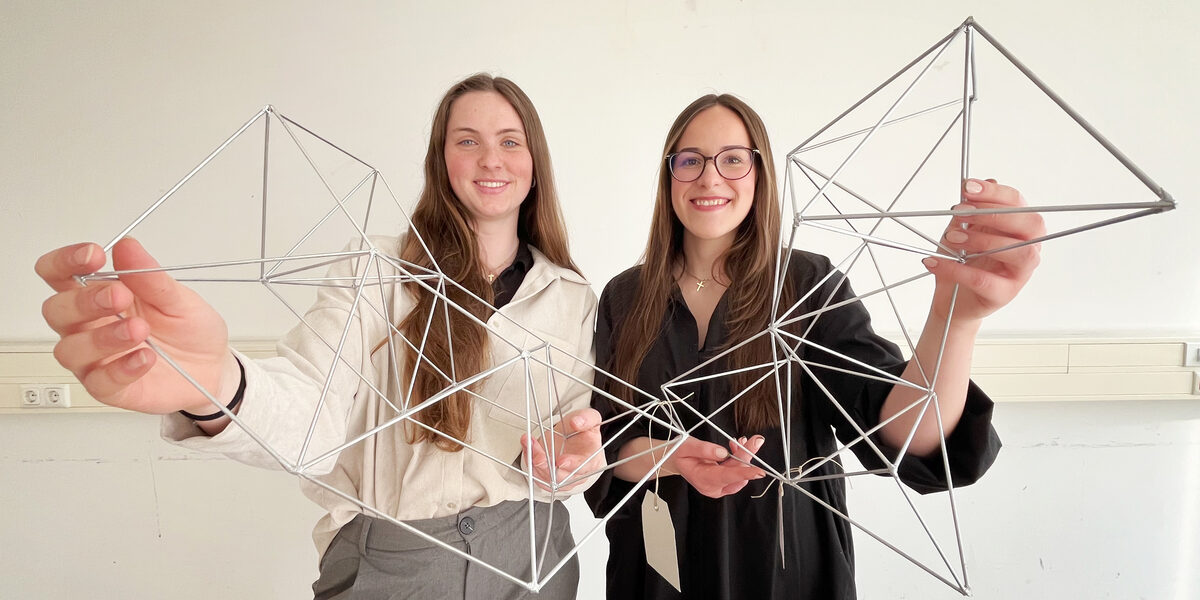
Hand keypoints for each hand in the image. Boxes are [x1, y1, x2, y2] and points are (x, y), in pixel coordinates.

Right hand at [35, 238, 232, 414]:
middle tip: (119, 295)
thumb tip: (128, 246)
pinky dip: (122, 368)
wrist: (212, 367)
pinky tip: (145, 358)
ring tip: (139, 329)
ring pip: (70, 349)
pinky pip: (99, 381)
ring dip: (102, 337)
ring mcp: (95, 358)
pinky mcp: (109, 387)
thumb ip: (150, 276)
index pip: (59, 274)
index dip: (65, 262)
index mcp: (98, 295)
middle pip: (56, 311)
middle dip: (83, 301)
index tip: (93, 255)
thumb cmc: (189, 330)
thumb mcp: (179, 299)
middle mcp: (88, 326)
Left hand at [522, 408, 603, 491]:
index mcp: (591, 460)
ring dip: (534, 461)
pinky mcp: (548, 479)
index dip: (572, 464)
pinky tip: (527, 447)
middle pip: (561, 476)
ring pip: (546, 477)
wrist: (573, 438)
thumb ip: (586, 418)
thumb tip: (577, 422)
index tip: (561, 461)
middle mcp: (577, 474)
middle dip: (547, 466)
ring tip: (528, 442)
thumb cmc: (583, 432)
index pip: (584, 467)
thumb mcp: (590, 418)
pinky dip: (530, 460)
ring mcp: (562, 478)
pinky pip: (537, 475)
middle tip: (537, 456)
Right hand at [667, 435, 765, 498]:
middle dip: (746, 456)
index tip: (759, 471)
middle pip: (737, 473)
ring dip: (743, 455)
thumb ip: (704, 449)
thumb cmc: (679, 454)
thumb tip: (723, 452)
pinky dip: (739, 457)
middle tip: (754, 440)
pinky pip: (736, 470)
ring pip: (739, 471)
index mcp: (703, 480)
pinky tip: (737, 446)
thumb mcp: (686, 447)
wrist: (676, 460)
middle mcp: (713, 487)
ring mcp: (719, 486)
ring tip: (742, 441)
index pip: (727, 477)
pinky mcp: (723, 481)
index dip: (744, 473)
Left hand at [923, 178, 1045, 323]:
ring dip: (982, 240)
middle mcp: (1028, 248)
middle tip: (960, 211)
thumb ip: (970, 211)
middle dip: (993, 213)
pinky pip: (984, 281)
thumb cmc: (962, 262)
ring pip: (1018, 251)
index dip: (994, 193)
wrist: (952, 301)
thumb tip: (985, 182)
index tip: (967, 187)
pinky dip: (956, 270)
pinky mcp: (1005, 294)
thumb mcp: (960, 230)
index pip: (1018, 203)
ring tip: (951, 237)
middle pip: (1030, 224)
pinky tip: (935, 262)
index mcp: (1020, 228)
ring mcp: (1021, 273)